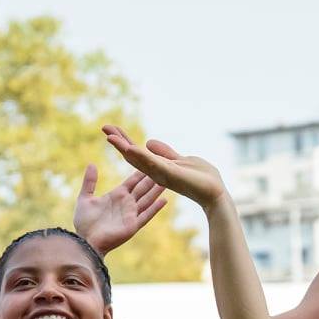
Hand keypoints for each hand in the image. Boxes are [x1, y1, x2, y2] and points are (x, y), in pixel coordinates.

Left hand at [75, 163, 166, 254]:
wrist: (86, 241)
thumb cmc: (84, 222)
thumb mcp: (85, 198)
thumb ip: (89, 182)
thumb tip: (92, 164)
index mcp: (117, 195)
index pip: (132, 181)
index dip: (140, 172)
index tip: (149, 160)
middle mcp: (127, 204)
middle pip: (143, 188)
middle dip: (152, 178)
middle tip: (163, 166)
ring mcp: (131, 214)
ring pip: (147, 199)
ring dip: (157, 191)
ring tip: (167, 181)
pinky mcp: (133, 225)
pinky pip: (146, 215)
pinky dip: (155, 208)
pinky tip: (164, 200)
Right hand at [104, 128, 226, 207]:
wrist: (214, 192)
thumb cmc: (200, 178)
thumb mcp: (179, 159)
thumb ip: (164, 152)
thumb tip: (149, 142)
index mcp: (157, 167)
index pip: (136, 151)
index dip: (124, 139)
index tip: (111, 128)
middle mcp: (155, 171)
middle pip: (132, 154)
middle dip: (118, 140)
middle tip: (104, 126)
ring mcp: (160, 173)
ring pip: (137, 158)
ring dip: (123, 146)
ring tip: (109, 135)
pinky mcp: (168, 174)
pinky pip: (151, 163)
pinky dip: (139, 155)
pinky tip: (128, 147)